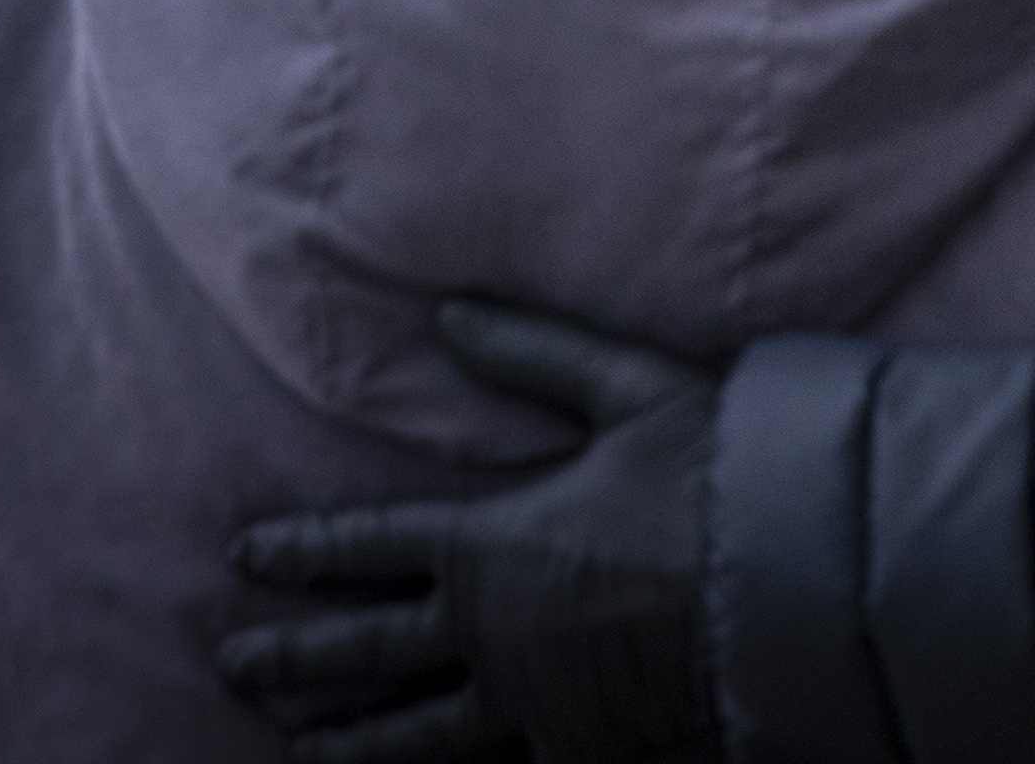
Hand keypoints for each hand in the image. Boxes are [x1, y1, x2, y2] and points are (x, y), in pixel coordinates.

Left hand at [220, 299, 724, 763]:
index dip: (301, 549)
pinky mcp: (581, 745)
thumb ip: (535, 352)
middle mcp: (488, 633)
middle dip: (294, 655)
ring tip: (302, 752)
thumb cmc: (716, 472)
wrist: (797, 579)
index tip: (246, 555)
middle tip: (237, 664)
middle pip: (366, 649)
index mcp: (490, 543)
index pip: (367, 545)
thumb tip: (448, 314)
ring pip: (415, 734)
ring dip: (351, 742)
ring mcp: (529, 702)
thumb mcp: (630, 387)